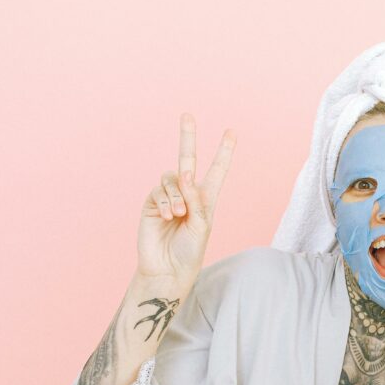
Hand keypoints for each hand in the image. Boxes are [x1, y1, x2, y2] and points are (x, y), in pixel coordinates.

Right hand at [137, 114, 235, 283]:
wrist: (168, 269)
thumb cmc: (190, 251)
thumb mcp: (202, 225)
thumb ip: (196, 198)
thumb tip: (184, 173)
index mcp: (206, 199)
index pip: (216, 171)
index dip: (224, 152)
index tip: (232, 132)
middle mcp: (187, 194)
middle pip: (187, 159)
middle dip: (187, 137)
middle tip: (187, 115)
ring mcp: (169, 197)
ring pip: (172, 178)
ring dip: (177, 194)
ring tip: (179, 215)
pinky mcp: (152, 203)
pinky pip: (159, 191)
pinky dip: (166, 201)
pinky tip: (169, 216)